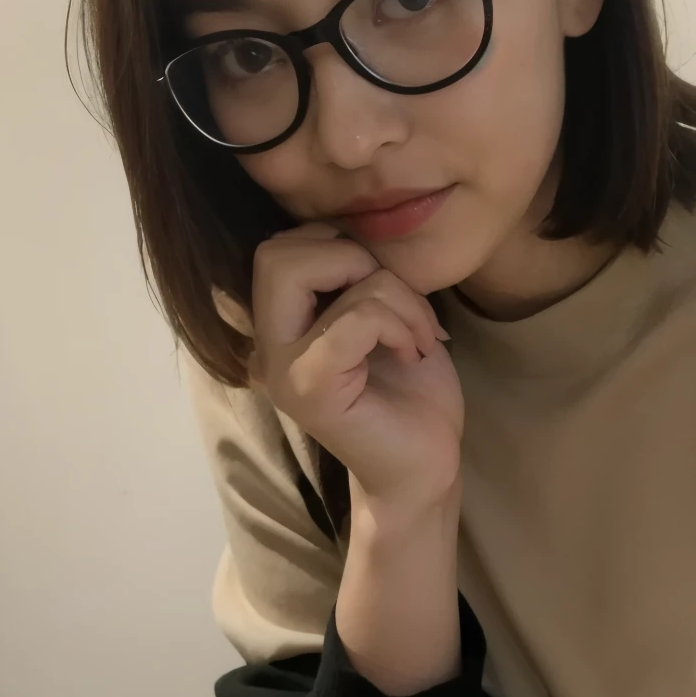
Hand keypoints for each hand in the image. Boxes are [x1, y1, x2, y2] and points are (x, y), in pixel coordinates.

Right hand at [215, 226, 462, 511]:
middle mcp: (269, 345)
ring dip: (398, 295)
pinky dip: (402, 323)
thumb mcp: (384, 313)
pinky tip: (416, 353)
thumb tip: (355, 232)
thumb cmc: (410, 391)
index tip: (383, 288)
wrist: (425, 464)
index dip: (339, 247)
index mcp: (282, 324)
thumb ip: (355, 277)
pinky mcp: (312, 390)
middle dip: (354, 259)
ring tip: (419, 336)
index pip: (279, 247)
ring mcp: (284, 370)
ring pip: (325, 274)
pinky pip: (357, 317)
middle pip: (277, 254)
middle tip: (395, 303)